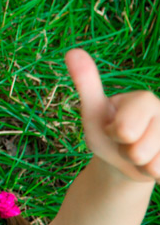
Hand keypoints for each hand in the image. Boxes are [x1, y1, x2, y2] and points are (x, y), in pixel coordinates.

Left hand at [68, 48, 159, 181]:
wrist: (124, 160)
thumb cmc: (106, 132)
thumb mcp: (93, 111)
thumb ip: (86, 83)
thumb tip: (72, 50)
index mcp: (145, 99)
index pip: (125, 129)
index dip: (115, 134)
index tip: (113, 128)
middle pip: (139, 151)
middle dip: (126, 152)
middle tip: (125, 142)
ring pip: (153, 166)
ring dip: (140, 165)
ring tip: (138, 153)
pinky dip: (151, 174)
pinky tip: (152, 163)